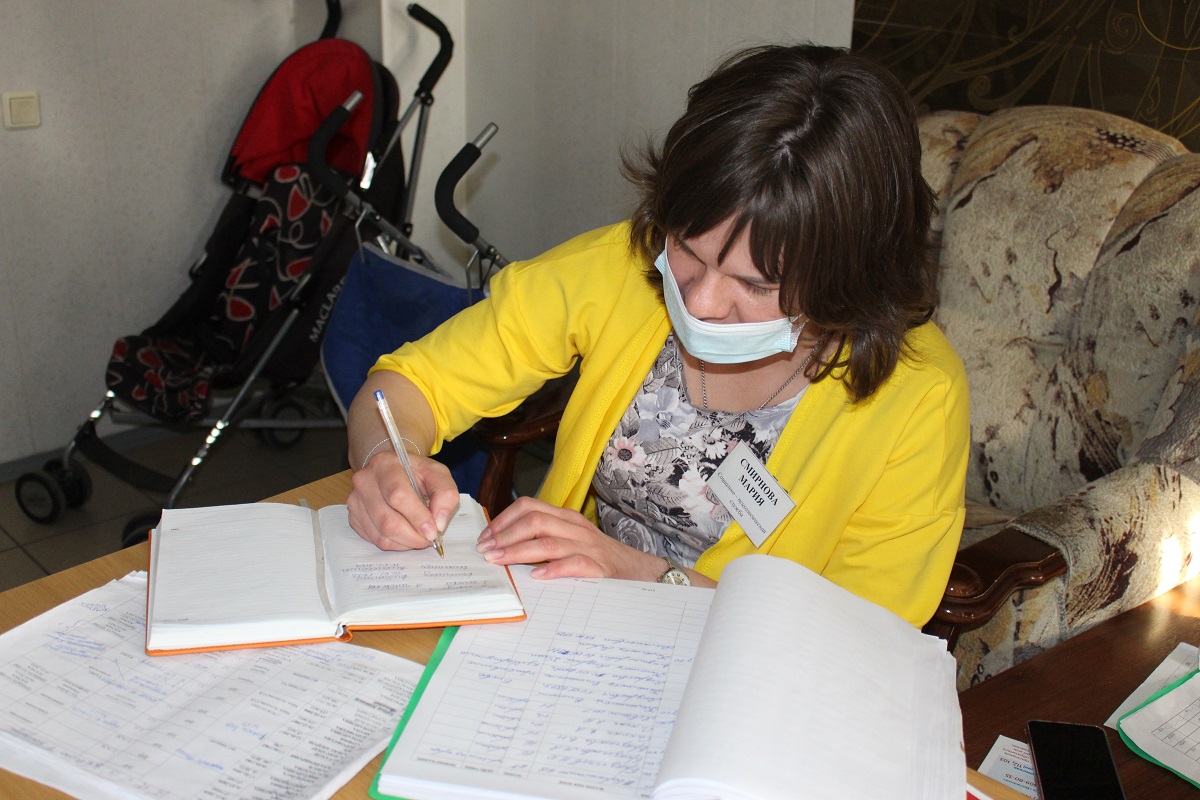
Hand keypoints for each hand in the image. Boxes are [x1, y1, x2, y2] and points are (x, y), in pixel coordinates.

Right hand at [347, 450, 459, 550]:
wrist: (392, 470)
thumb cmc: (416, 472)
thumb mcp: (437, 474)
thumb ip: (445, 493)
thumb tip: (439, 523)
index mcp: (385, 464)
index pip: (397, 495)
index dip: (417, 517)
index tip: (433, 531)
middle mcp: (364, 481)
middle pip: (387, 520)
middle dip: (413, 536)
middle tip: (429, 538)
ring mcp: (356, 500)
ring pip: (381, 534)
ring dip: (406, 542)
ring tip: (420, 536)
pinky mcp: (354, 517)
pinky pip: (375, 540)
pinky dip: (396, 544)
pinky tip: (406, 535)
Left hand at [476, 497, 663, 580]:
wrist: (638, 571)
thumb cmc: (597, 558)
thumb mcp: (569, 540)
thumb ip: (541, 539)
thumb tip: (500, 546)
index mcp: (565, 517)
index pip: (529, 506)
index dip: (502, 520)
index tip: (485, 538)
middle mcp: (575, 527)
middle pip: (534, 521)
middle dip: (505, 535)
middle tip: (485, 551)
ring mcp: (587, 546)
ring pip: (548, 542)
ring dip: (518, 551)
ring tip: (499, 561)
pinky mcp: (599, 568)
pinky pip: (573, 565)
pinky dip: (553, 570)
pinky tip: (537, 577)